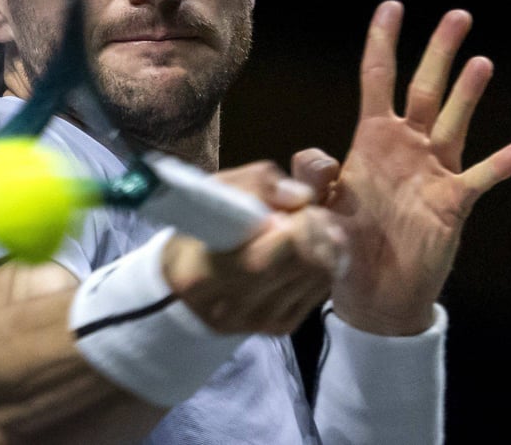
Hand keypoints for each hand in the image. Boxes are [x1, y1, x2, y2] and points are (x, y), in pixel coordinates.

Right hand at [163, 160, 346, 333]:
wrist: (183, 287)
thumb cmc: (197, 232)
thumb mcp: (212, 195)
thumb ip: (255, 185)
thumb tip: (301, 197)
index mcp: (203, 275)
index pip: (261, 259)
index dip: (291, 227)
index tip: (291, 208)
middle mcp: (231, 307)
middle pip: (298, 266)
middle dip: (315, 230)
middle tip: (310, 211)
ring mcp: (258, 320)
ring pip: (316, 277)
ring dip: (327, 244)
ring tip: (315, 225)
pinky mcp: (280, 326)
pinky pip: (321, 290)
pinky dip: (327, 263)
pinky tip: (316, 246)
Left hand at [326, 0, 510, 334]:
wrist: (373, 296)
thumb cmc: (344, 245)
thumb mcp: (319, 207)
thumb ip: (315, 177)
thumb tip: (317, 156)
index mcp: (371, 140)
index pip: (378, 80)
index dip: (383, 43)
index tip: (393, 6)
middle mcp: (407, 148)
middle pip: (426, 89)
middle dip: (439, 51)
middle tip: (458, 15)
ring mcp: (433, 172)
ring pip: (454, 122)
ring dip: (468, 94)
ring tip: (481, 62)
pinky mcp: (452, 204)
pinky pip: (479, 179)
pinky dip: (498, 165)